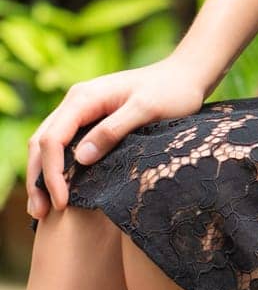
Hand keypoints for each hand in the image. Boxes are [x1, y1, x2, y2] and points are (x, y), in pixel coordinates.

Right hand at [26, 55, 208, 221]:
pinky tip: (59, 188)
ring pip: (47, 143)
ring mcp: (82, 109)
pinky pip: (62, 144)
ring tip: (43, 210)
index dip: (52, 173)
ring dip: (41, 175)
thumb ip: (114, 130)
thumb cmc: (172, 91)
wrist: (186, 75)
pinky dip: (54, 167)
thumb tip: (81, 158)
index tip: (62, 203)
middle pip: (42, 142)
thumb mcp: (147, 109)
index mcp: (85, 97)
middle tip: (40, 214)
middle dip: (38, 178)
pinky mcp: (90, 119)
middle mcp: (76, 100)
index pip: (53, 138)